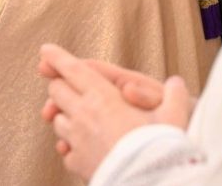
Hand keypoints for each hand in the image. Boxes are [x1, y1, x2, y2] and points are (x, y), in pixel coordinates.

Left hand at [38, 44, 190, 179]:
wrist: (154, 184)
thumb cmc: (163, 150)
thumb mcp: (176, 118)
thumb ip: (175, 96)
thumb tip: (176, 82)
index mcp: (103, 98)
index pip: (72, 70)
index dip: (56, 57)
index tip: (45, 50)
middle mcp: (83, 116)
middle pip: (56, 91)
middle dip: (60, 85)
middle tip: (69, 85)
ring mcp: (76, 140)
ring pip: (57, 120)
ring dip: (65, 116)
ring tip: (81, 118)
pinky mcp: (77, 163)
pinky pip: (66, 150)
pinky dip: (72, 147)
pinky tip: (84, 147)